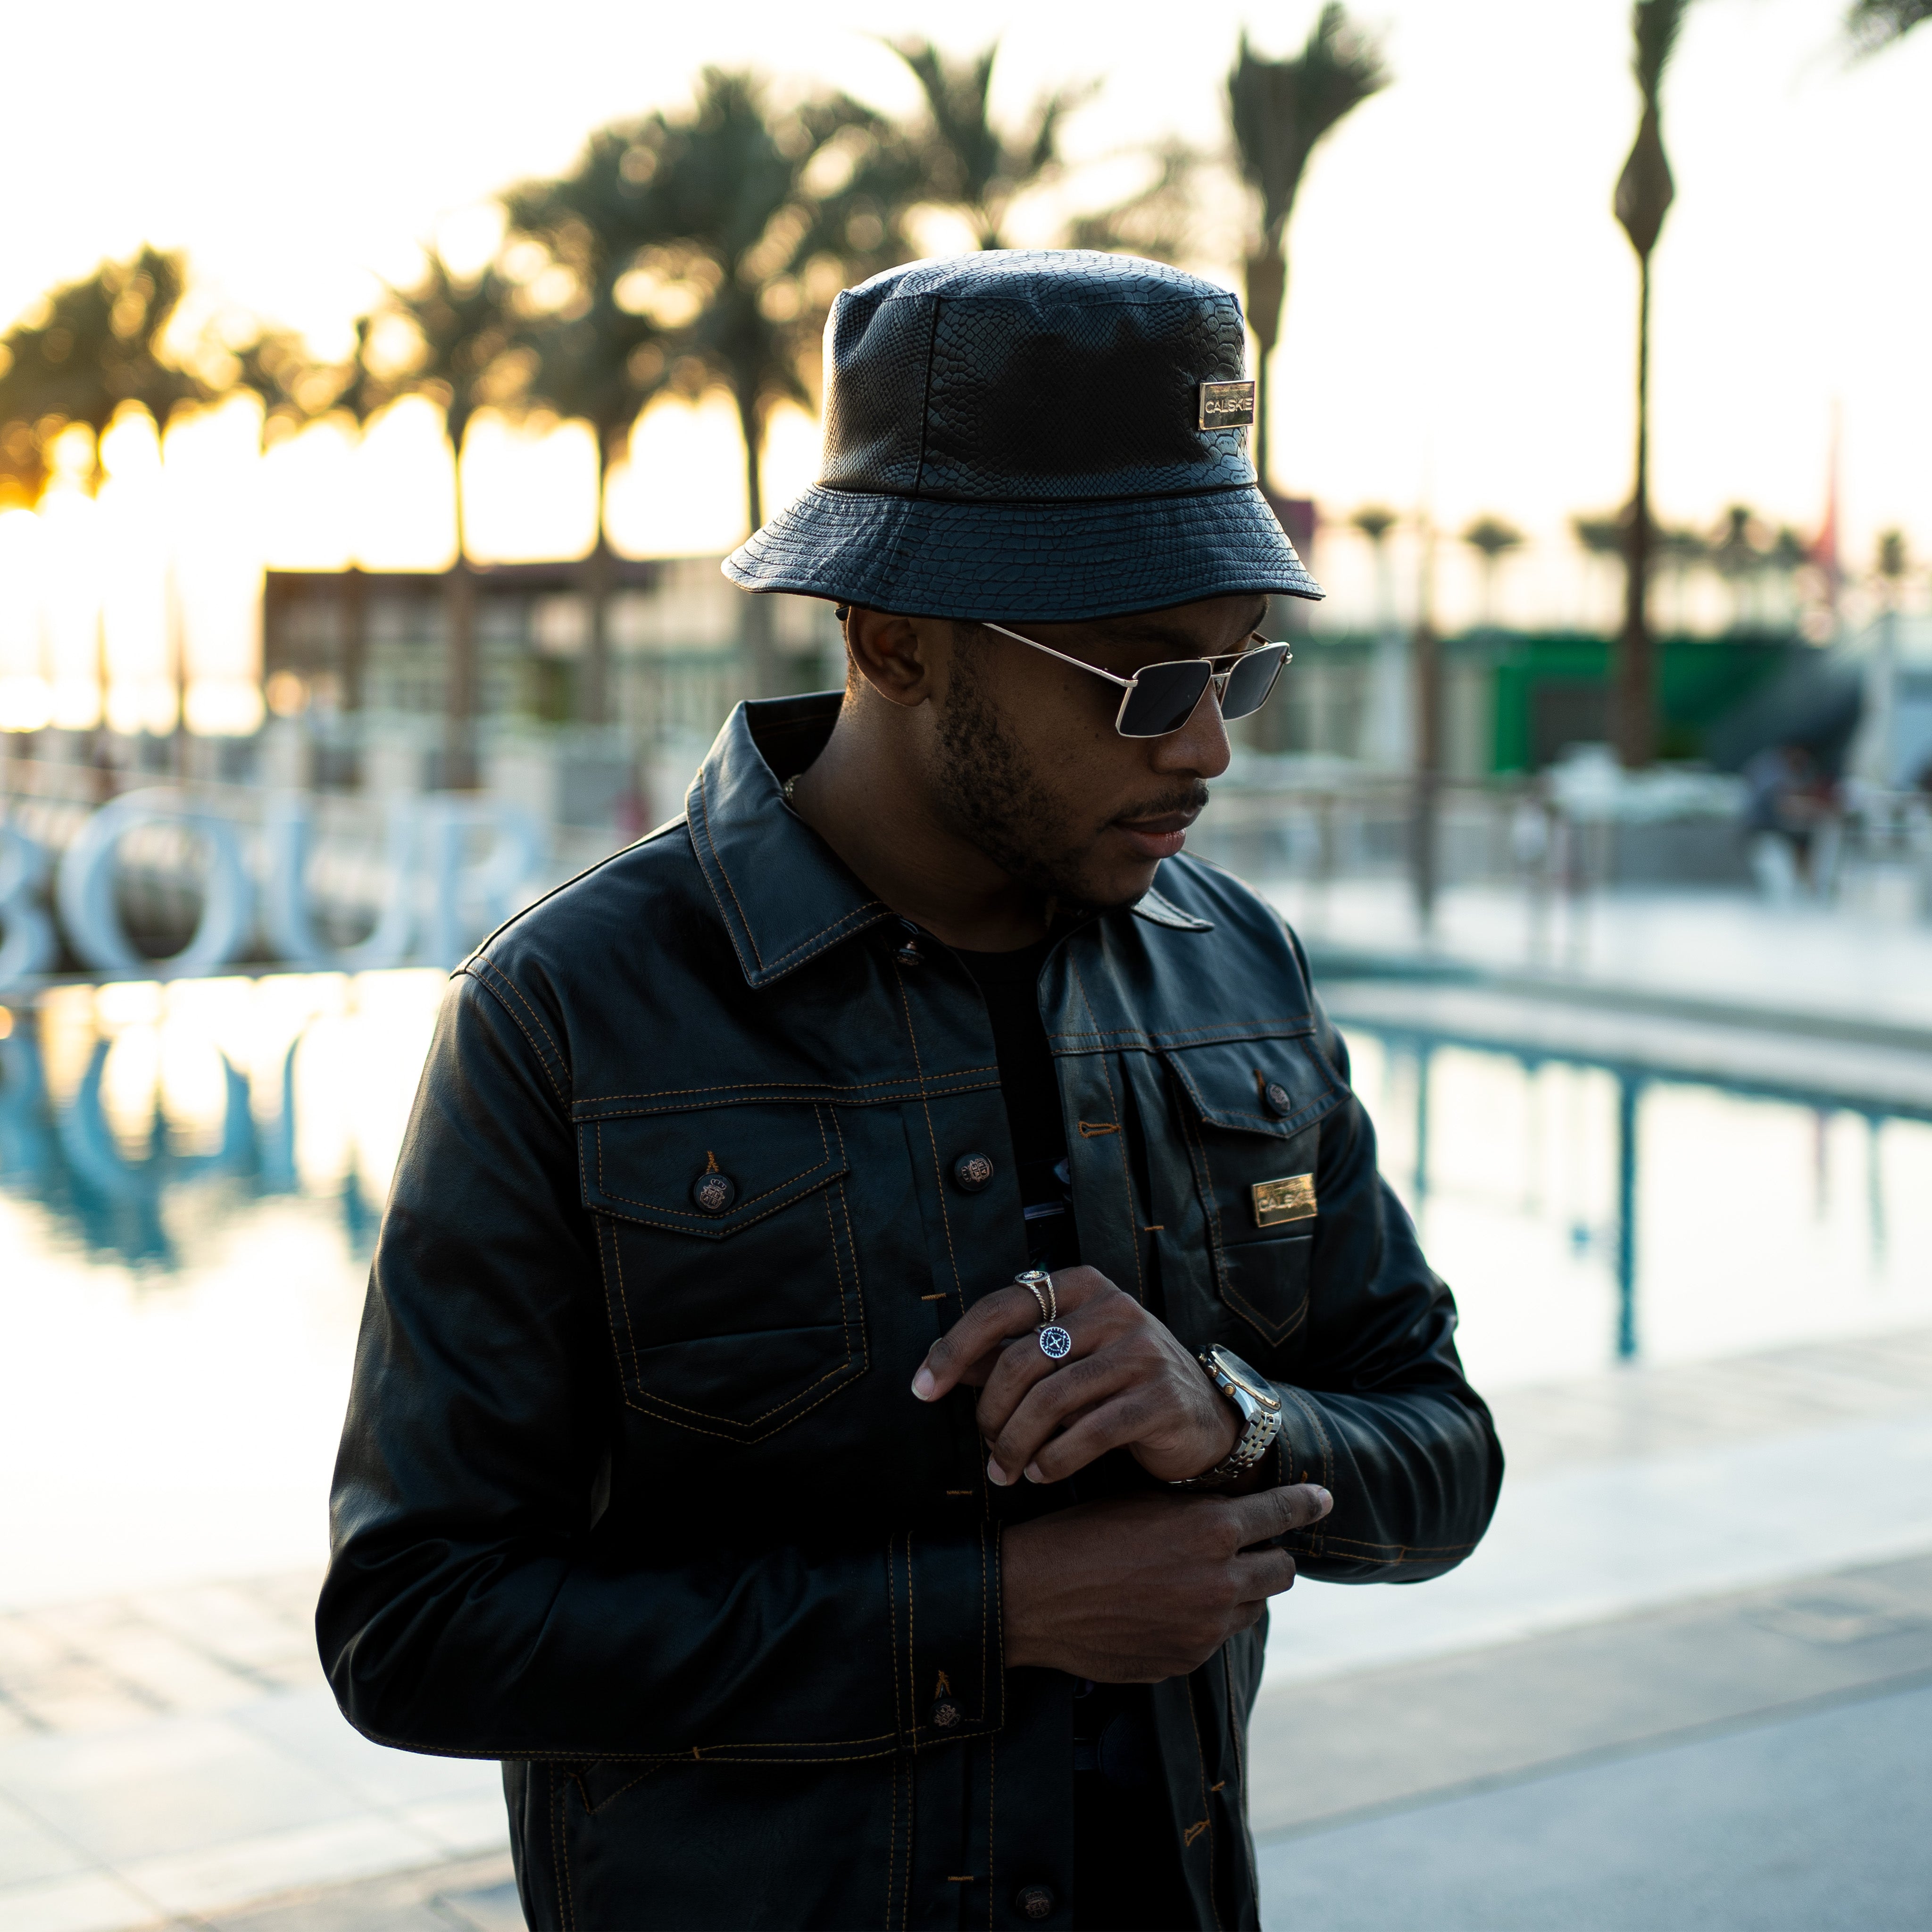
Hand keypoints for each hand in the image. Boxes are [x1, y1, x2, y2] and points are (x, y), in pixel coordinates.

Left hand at [912, 1265, 1241, 1485]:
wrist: (1200, 1416)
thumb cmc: (1116, 1384)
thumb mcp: (1063, 1357)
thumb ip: (1007, 1355)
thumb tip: (941, 1366)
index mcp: (1082, 1287)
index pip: (1001, 1309)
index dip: (952, 1350)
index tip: (921, 1389)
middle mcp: (1114, 1309)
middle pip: (1020, 1361)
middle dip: (989, 1414)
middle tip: (987, 1449)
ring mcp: (1142, 1351)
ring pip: (1049, 1401)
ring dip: (1016, 1445)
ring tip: (1007, 1470)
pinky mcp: (1161, 1398)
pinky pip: (1089, 1434)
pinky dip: (1055, 1461)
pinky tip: (1042, 1474)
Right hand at [1000, 1485, 1332, 1679]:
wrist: (1032, 1598)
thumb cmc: (1082, 1535)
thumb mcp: (1143, 1504)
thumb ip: (1198, 1511)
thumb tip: (1237, 1514)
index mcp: (1210, 1530)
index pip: (1281, 1512)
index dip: (1306, 1503)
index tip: (1323, 1500)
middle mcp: (1219, 1583)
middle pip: (1281, 1570)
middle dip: (1269, 1556)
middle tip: (1246, 1547)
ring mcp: (1205, 1630)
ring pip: (1251, 1608)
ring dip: (1238, 1592)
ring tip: (1196, 1578)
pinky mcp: (1185, 1662)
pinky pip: (1214, 1638)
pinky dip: (1203, 1622)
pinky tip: (1164, 1608)